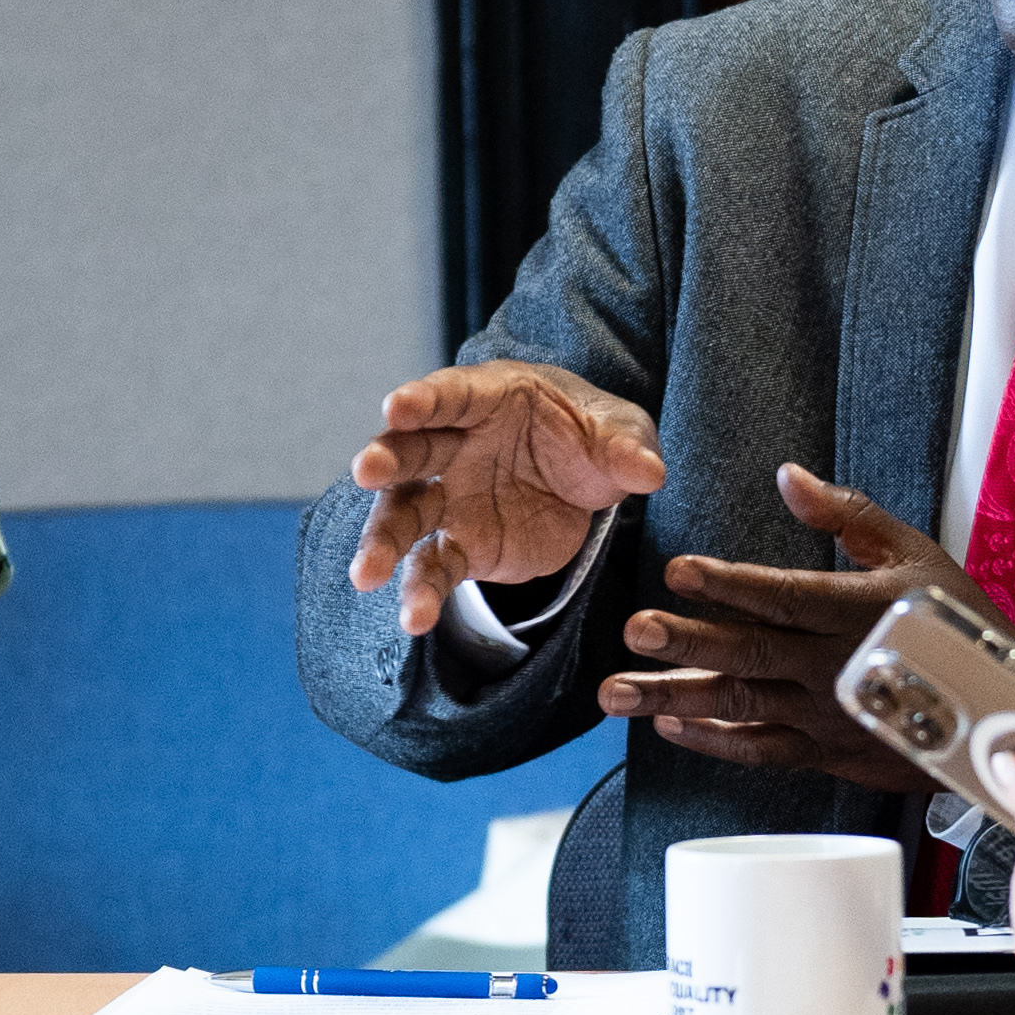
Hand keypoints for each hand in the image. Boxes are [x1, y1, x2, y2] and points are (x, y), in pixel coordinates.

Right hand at [346, 364, 667, 636]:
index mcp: (489, 399)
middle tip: (367, 471)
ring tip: (366, 575)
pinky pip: (434, 568)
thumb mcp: (621, 431)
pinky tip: (414, 620)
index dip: (424, 399)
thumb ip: (628, 447)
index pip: (451, 394)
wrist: (584, 480)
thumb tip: (648, 471)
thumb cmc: (592, 435)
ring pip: (406, 515)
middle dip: (385, 459)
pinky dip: (421, 593)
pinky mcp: (461, 545)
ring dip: (383, 541)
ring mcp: (451, 498)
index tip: (396, 407)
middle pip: (410, 451)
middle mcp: (455, 445)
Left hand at [598, 465, 962, 788]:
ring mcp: (826, 714)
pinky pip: (761, 750)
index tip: (678, 571)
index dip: (729, 584)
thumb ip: (847, 514)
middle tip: (635, 631)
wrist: (999, 709)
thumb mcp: (912, 553)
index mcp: (856, 609)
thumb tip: (788, 477)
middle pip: (751, 652)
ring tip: (618, 691)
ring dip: (677, 696)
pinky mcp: (825, 751)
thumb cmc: (953, 619)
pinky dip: (714, 742)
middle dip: (688, 641)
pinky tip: (669, 726)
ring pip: (743, 705)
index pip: (782, 595)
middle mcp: (835, 665)